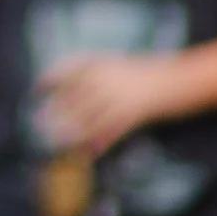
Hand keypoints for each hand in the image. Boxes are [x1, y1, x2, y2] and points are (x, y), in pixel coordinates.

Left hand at [33, 49, 187, 155]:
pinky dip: (99, 143)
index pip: (69, 67)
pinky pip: (112, 131)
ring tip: (59, 143)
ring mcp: (120, 96)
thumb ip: (95, 73)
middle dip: (57, 111)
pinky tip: (90, 153)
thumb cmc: (147, 73)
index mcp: (103, 63)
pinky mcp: (134, 114)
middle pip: (76, 96)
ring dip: (74, 132)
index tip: (37, 88)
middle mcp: (108, 78)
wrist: (179, 80)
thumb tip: (66, 91)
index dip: (51, 78)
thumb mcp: (117, 65)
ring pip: (91, 117)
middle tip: (40, 124)